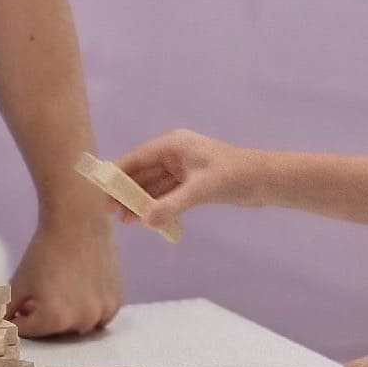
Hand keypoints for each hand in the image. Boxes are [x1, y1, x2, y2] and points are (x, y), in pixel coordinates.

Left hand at [11, 202, 123, 336]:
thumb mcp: (19, 282)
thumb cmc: (46, 250)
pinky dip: (87, 309)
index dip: (19, 319)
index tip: (18, 309)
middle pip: (54, 331)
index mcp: (55, 319)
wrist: (77, 222)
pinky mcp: (115, 302)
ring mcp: (102, 312)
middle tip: (37, 297)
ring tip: (58, 290)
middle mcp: (81, 321)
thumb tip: (3, 323)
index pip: (29, 331)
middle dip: (42, 318)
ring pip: (77, 326)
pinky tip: (78, 289)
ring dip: (66, 316)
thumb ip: (9, 309)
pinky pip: (98, 316)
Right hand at [110, 129, 266, 228]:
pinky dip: (157, 205)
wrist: (265, 181)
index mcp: (174, 144)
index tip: (103, 191)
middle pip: (143, 172)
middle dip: (127, 192)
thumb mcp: (200, 190)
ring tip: (124, 221)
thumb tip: (145, 221)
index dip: (118, 174)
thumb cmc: (233, 176)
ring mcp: (184, 169)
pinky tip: (146, 220)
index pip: (138, 157)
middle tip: (111, 213)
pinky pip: (167, 194)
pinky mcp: (193, 183)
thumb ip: (171, 206)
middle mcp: (176, 154)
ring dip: (140, 201)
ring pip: (154, 185)